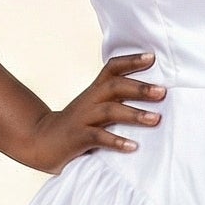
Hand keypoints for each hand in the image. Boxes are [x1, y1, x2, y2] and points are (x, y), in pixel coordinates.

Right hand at [16, 51, 163, 172]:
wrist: (42, 141)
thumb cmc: (78, 125)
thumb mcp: (95, 107)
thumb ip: (116, 99)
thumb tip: (153, 95)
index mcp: (95, 91)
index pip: (112, 69)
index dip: (131, 61)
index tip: (152, 57)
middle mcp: (89, 101)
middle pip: (114, 87)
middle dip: (139, 88)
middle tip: (162, 92)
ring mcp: (83, 119)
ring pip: (109, 111)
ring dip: (134, 114)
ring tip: (155, 119)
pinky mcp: (78, 138)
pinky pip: (98, 138)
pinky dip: (116, 142)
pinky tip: (133, 147)